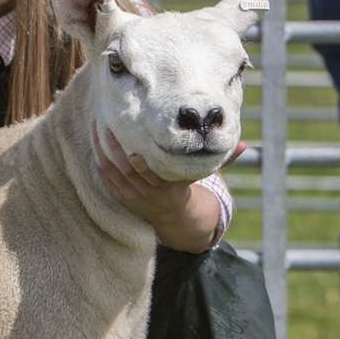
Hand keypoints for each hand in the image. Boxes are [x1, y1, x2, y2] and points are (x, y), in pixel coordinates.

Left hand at [94, 122, 241, 251]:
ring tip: (97, 125)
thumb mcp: (202, 175)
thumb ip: (223, 161)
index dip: (140, 164)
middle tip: (106, 122)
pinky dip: (98, 161)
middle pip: (126, 170)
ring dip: (102, 150)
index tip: (134, 147)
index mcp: (167, 187)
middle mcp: (147, 192)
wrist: (172, 216)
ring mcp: (132, 195)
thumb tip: (245, 146)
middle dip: (114, 147)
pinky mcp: (120, 195)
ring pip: (112, 172)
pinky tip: (94, 142)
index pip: (151, 175)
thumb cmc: (186, 186)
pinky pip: (105, 178)